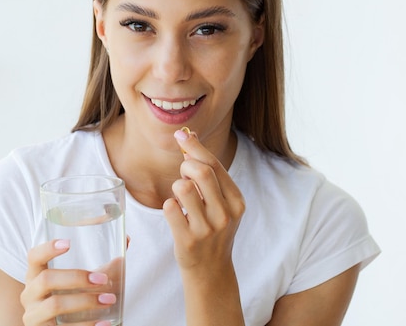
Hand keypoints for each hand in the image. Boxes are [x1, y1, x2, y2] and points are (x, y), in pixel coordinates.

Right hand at [19, 239, 116, 325]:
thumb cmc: (71, 302)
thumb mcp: (81, 285)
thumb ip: (102, 268)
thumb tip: (127, 241)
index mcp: (36, 277)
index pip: (34, 257)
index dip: (47, 248)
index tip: (68, 243)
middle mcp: (30, 295)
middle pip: (46, 279)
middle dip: (76, 278)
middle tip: (103, 280)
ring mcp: (34, 316)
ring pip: (55, 305)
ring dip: (84, 301)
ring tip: (109, 300)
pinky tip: (105, 324)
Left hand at [163, 129, 245, 273]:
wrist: (211, 270)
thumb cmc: (213, 229)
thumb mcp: (220, 203)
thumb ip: (209, 174)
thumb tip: (189, 137)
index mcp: (236, 201)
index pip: (215, 164)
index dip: (195, 146)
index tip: (181, 134)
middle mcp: (225, 214)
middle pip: (202, 172)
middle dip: (186, 166)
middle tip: (183, 175)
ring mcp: (207, 228)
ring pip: (183, 188)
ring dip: (176, 187)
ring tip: (181, 198)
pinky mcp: (188, 240)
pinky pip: (170, 207)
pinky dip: (169, 205)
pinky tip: (176, 214)